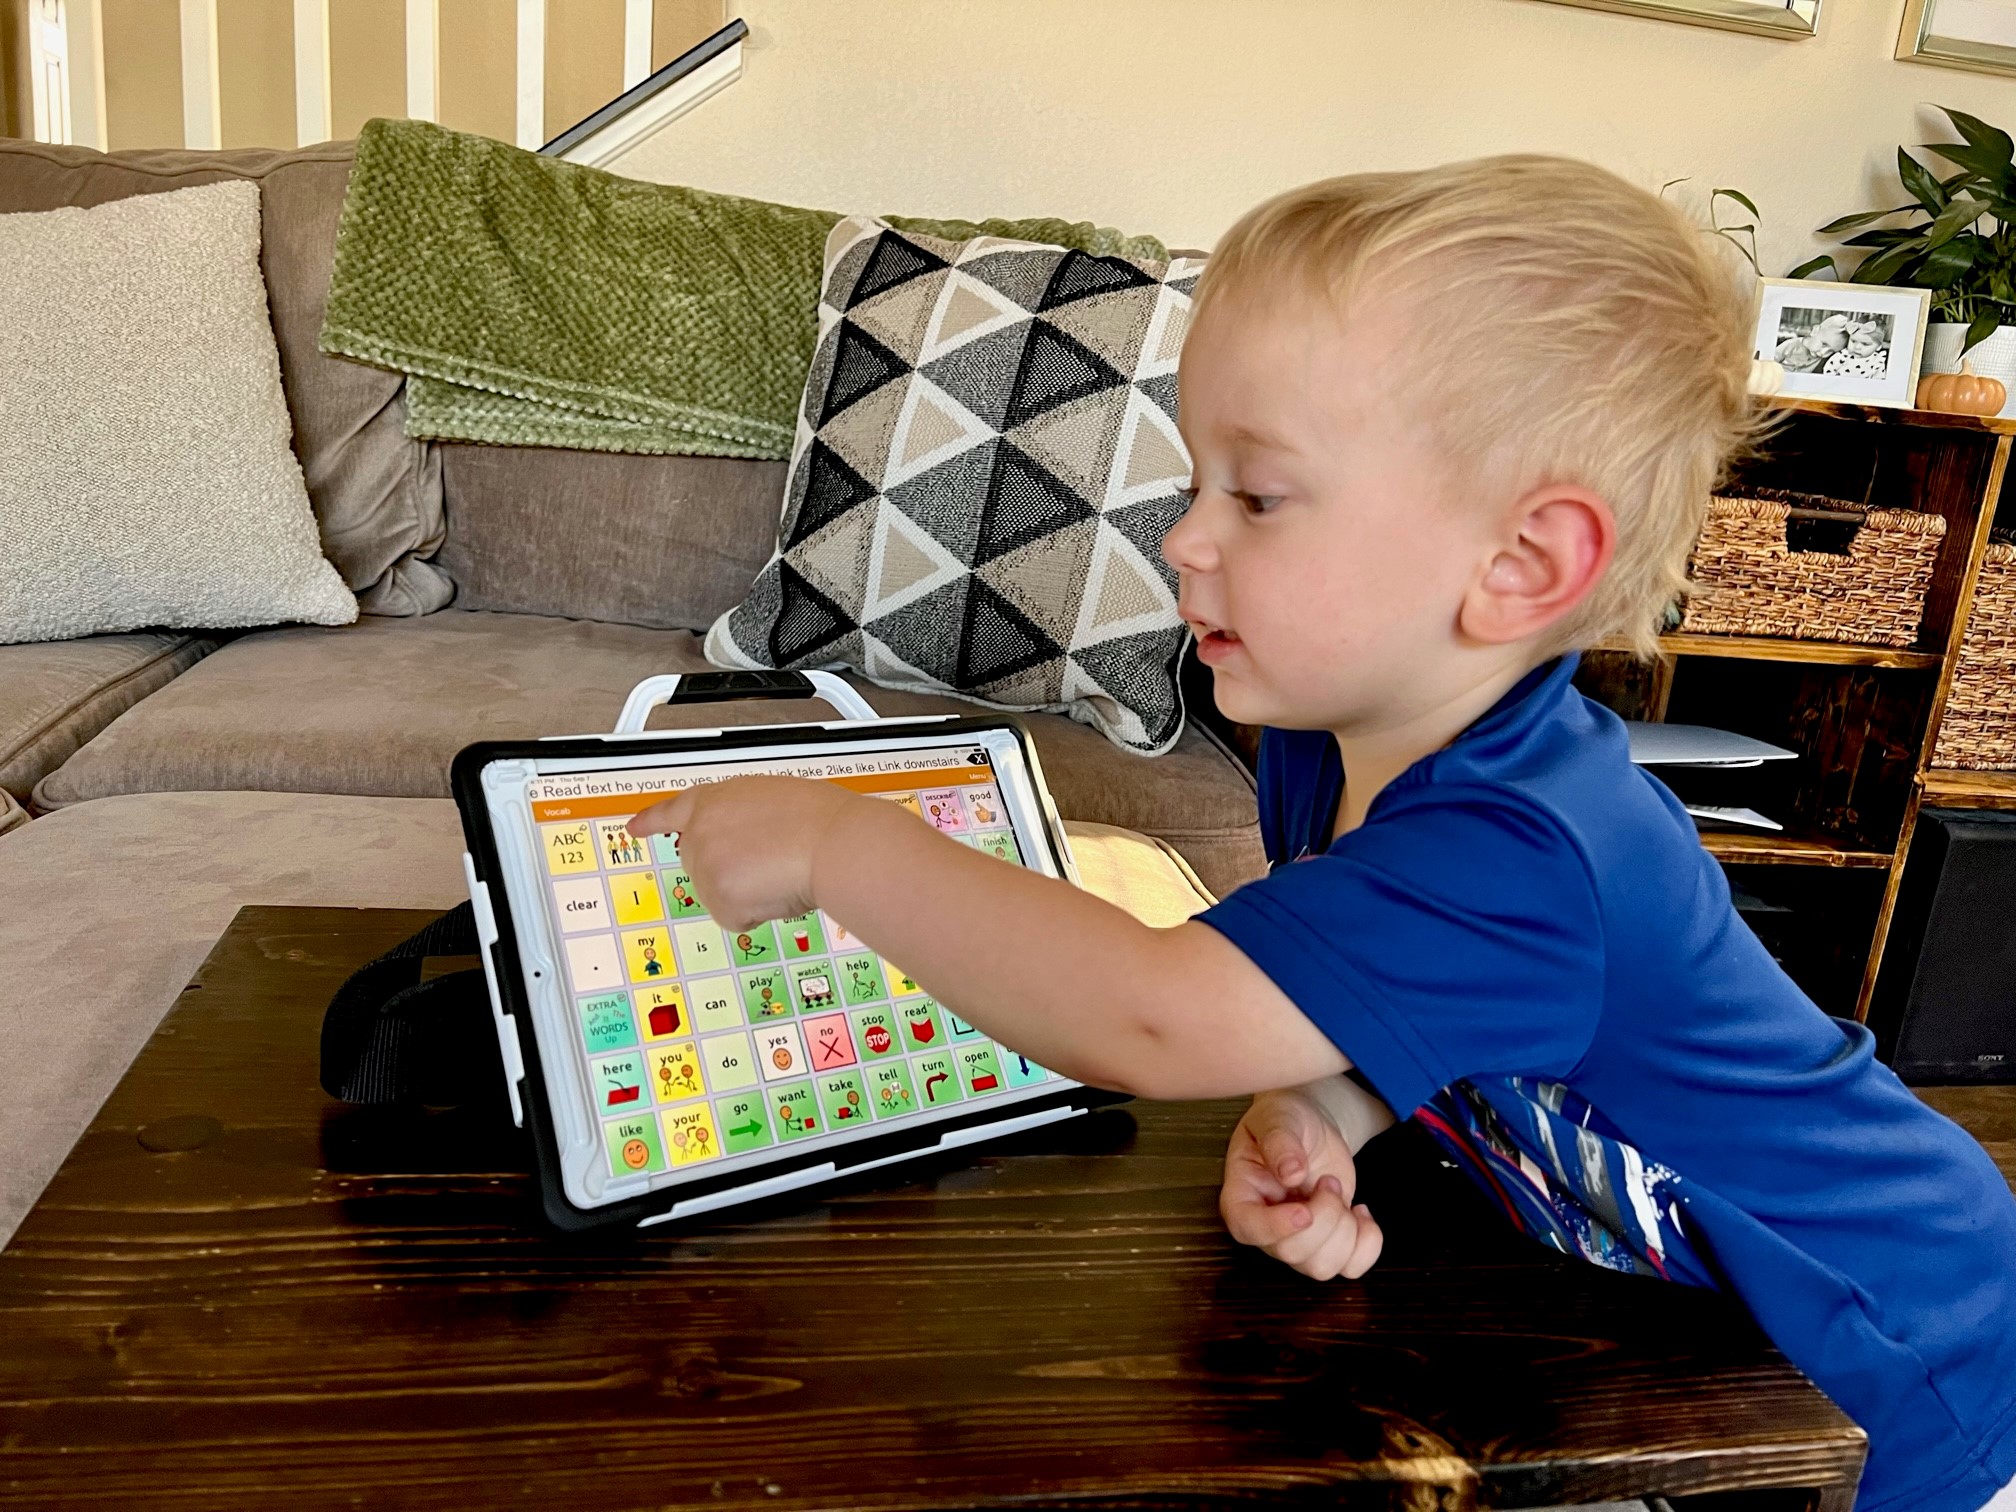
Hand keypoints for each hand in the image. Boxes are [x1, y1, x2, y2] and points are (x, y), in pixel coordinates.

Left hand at [627, 776, 858, 930]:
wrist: (832, 843)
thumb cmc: (819, 820)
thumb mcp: (771, 799)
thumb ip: (741, 817)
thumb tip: (743, 843)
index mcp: (715, 798)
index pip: (672, 811)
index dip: (652, 821)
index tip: (635, 827)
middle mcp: (701, 830)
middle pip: (699, 864)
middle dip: (728, 872)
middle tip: (766, 864)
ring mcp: (704, 865)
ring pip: (720, 894)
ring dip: (749, 892)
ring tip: (780, 870)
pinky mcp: (716, 898)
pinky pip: (734, 917)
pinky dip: (757, 913)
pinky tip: (776, 890)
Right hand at [1219, 1088, 1382, 1280]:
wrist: (1312, 1126)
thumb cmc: (1285, 1119)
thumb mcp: (1277, 1117)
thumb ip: (1280, 1141)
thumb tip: (1290, 1173)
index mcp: (1242, 1196)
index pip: (1247, 1229)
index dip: (1276, 1228)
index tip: (1304, 1210)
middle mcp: (1265, 1227)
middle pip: (1292, 1252)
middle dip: (1325, 1215)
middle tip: (1328, 1181)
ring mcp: (1297, 1240)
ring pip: (1321, 1267)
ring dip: (1345, 1229)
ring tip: (1336, 1191)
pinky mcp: (1327, 1245)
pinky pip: (1351, 1267)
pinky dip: (1367, 1244)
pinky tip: (1360, 1212)